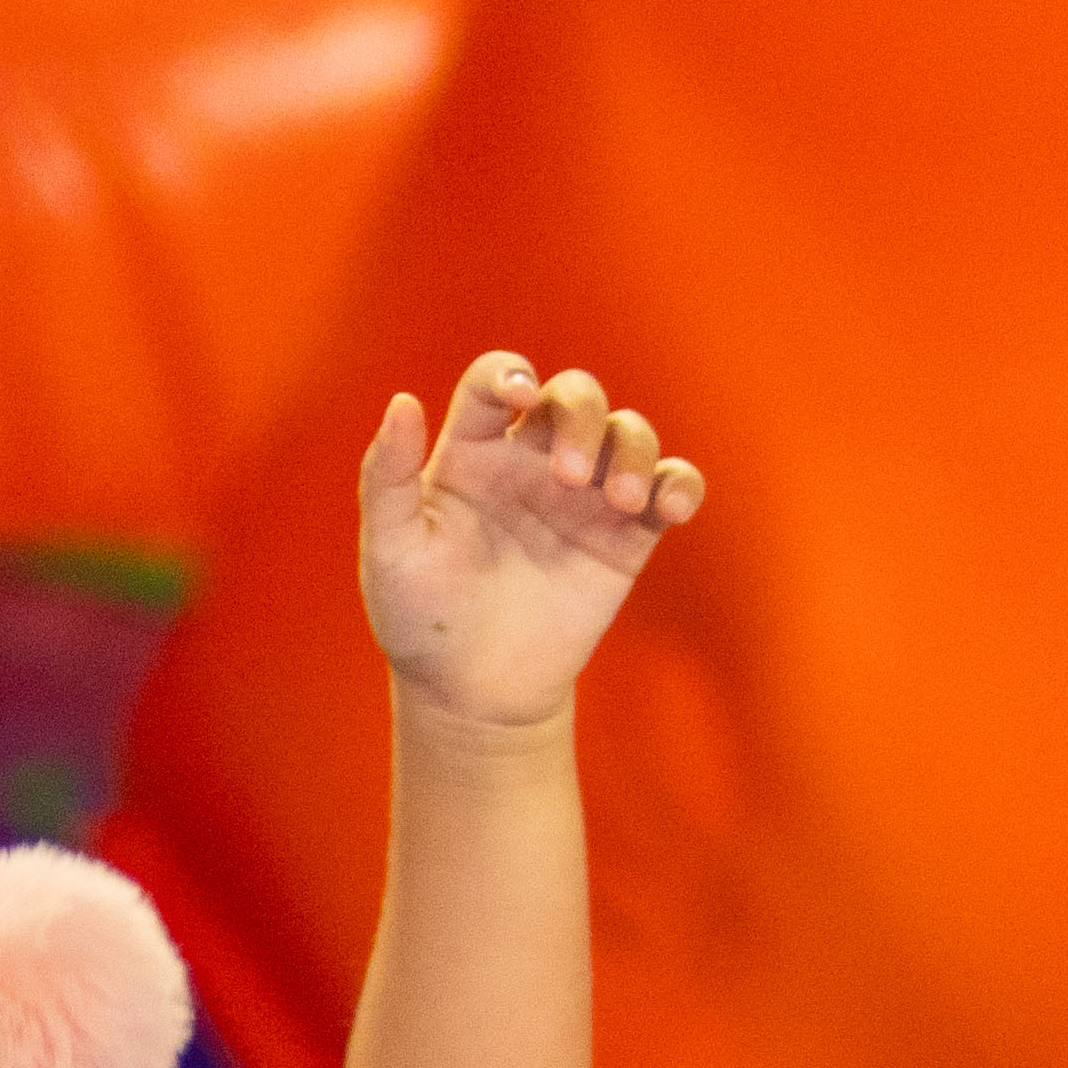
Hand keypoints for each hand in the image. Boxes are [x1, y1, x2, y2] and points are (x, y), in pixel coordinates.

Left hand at [358, 351, 701, 732]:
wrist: (472, 693)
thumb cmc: (420, 620)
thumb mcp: (390, 552)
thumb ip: (386, 478)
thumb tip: (402, 401)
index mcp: (473, 452)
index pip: (496, 382)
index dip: (511, 374)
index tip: (520, 398)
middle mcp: (532, 461)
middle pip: (575, 395)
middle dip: (583, 418)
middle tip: (570, 478)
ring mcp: (584, 496)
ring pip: (629, 432)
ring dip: (635, 450)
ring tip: (624, 500)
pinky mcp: (625, 537)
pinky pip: (670, 486)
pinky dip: (681, 483)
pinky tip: (672, 506)